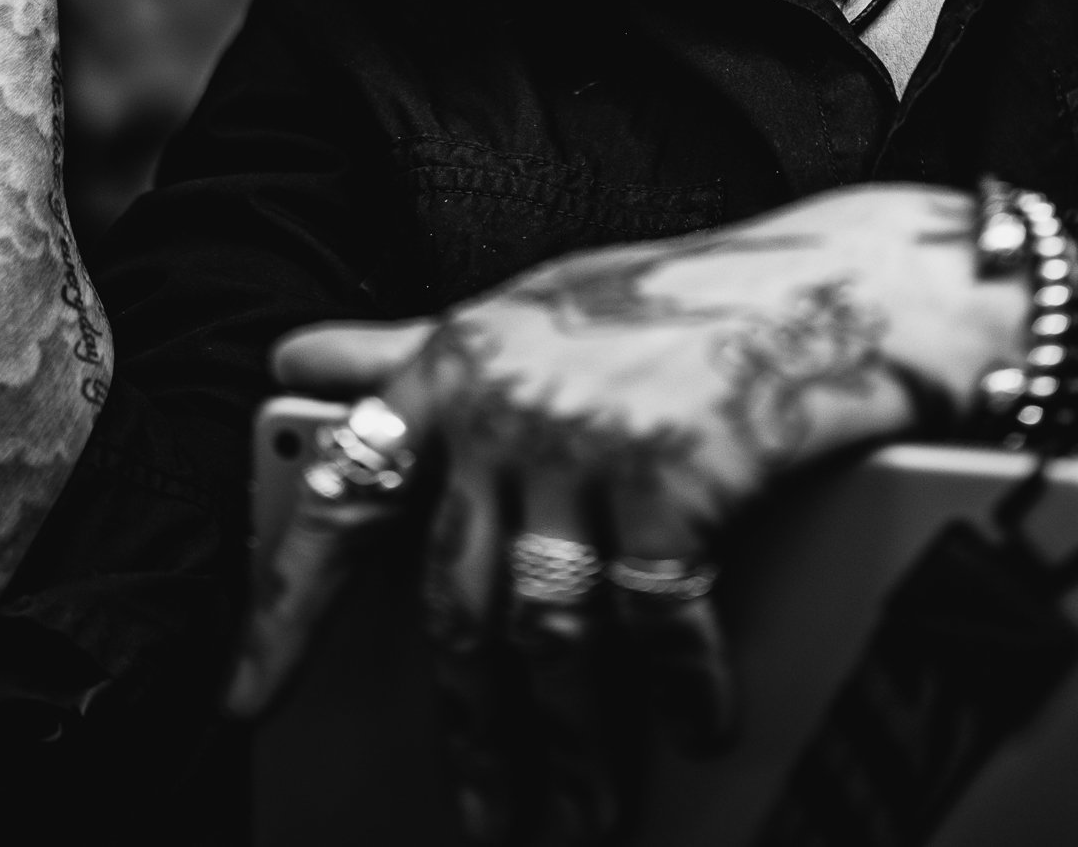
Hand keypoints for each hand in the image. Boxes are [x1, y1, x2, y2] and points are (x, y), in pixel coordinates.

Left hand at [231, 187, 1022, 843]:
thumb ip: (410, 350)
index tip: (245, 701)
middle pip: (454, 605)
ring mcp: (586, 436)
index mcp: (454, 365)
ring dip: (566, 744)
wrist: (833, 284)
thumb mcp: (526, 313)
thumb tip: (293, 352)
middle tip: (486, 824)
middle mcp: (503, 400)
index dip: (285, 608)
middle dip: (471, 734)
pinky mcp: (672, 470)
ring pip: (546, 630)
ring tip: (580, 816)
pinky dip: (676, 686)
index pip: (343, 496)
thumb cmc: (674, 304)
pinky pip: (652, 615)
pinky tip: (696, 730)